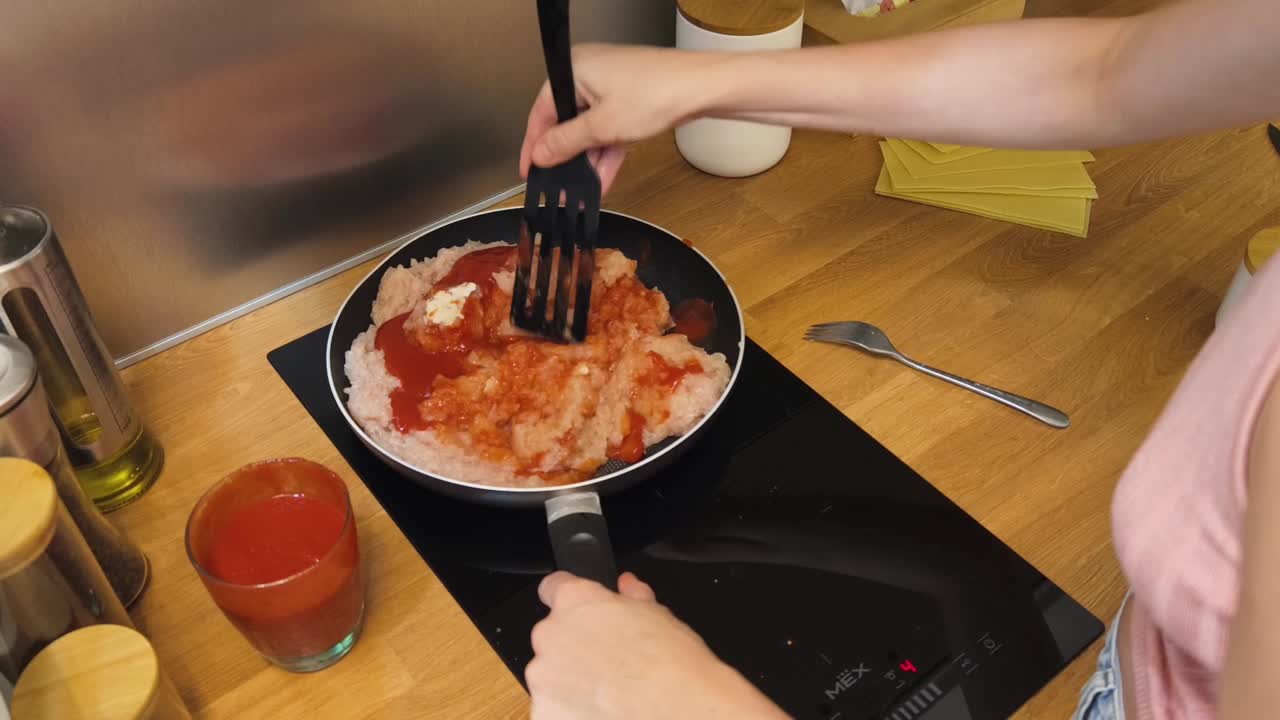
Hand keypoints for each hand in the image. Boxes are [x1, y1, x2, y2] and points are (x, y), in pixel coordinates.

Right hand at [519, 44, 714, 194]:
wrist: (703, 89)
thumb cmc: (657, 92)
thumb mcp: (602, 126)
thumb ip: (566, 143)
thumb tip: (540, 154)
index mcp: (574, 69)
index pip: (542, 112)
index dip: (535, 145)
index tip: (529, 171)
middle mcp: (589, 73)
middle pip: (567, 122)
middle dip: (566, 158)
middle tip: (557, 186)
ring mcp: (611, 86)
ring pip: (590, 130)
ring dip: (588, 161)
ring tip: (580, 191)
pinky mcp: (630, 99)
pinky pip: (609, 130)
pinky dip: (606, 153)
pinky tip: (602, 180)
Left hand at [527, 571, 786, 719]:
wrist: (681, 715)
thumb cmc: (680, 671)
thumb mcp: (664, 618)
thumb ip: (635, 600)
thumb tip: (628, 589)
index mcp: (578, 603)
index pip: (555, 586)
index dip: (570, 598)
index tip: (577, 607)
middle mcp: (553, 639)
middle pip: (555, 639)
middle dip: (578, 651)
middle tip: (614, 667)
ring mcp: (546, 684)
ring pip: (553, 681)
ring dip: (575, 688)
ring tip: (618, 702)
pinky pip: (556, 715)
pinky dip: (575, 717)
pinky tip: (610, 718)